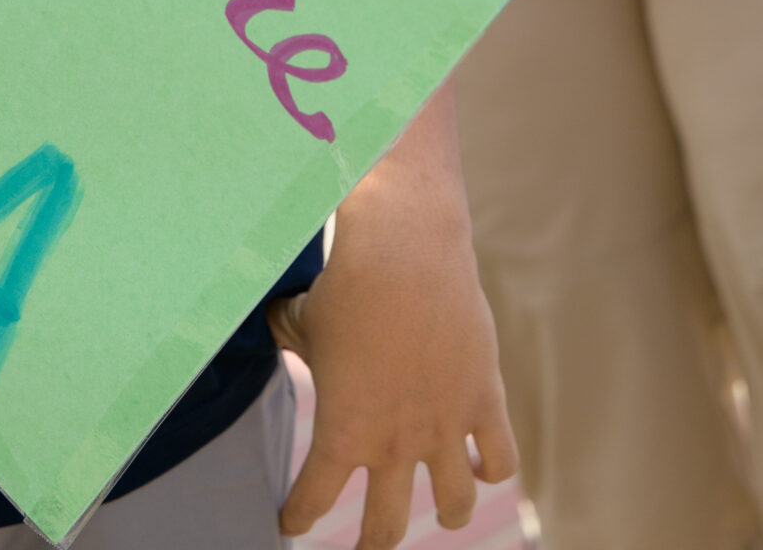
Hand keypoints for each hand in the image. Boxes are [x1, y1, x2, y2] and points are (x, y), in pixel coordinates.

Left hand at [270, 188, 515, 545]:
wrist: (404, 253)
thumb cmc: (345, 284)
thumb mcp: (302, 318)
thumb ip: (288, 336)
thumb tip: (274, 326)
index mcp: (344, 430)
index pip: (313, 497)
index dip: (297, 515)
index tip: (288, 525)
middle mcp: (395, 443)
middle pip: (386, 528)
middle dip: (373, 545)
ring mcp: (445, 428)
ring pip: (454, 507)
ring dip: (449, 516)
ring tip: (445, 515)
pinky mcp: (484, 402)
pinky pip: (500, 460)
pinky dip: (491, 469)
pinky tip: (482, 465)